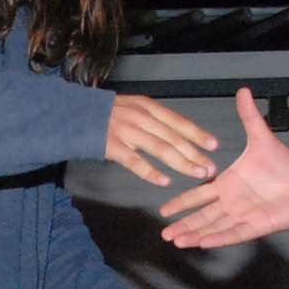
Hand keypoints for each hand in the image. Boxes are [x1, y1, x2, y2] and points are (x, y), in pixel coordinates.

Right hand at [104, 92, 218, 187]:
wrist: (74, 115)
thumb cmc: (106, 115)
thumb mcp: (132, 108)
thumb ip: (153, 120)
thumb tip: (178, 135)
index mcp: (147, 107)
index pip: (178, 121)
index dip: (197, 133)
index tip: (214, 145)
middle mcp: (140, 117)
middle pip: (173, 137)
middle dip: (195, 153)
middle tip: (211, 167)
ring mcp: (126, 131)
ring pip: (160, 148)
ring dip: (181, 162)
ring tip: (196, 174)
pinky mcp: (112, 146)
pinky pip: (135, 161)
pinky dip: (151, 172)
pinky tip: (164, 182)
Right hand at [160, 88, 288, 250]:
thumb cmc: (285, 165)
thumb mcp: (261, 138)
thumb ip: (249, 117)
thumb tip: (243, 91)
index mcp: (228, 184)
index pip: (199, 195)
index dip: (182, 203)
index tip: (164, 209)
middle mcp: (232, 203)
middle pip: (202, 216)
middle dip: (183, 225)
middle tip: (164, 234)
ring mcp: (243, 216)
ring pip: (213, 227)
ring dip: (195, 234)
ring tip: (177, 241)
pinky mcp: (256, 226)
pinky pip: (234, 233)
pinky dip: (218, 238)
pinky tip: (203, 243)